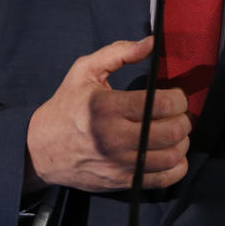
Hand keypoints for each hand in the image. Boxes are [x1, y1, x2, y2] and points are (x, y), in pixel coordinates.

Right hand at [25, 36, 190, 192]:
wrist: (40, 149)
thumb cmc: (67, 105)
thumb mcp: (84, 70)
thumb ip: (119, 52)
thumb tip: (152, 42)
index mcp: (106, 107)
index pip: (158, 104)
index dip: (178, 98)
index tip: (176, 95)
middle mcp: (114, 138)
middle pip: (170, 131)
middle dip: (184, 119)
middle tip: (180, 112)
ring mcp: (118, 164)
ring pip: (171, 157)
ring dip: (183, 142)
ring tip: (176, 131)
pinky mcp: (120, 183)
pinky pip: (162, 180)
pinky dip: (177, 167)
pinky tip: (172, 153)